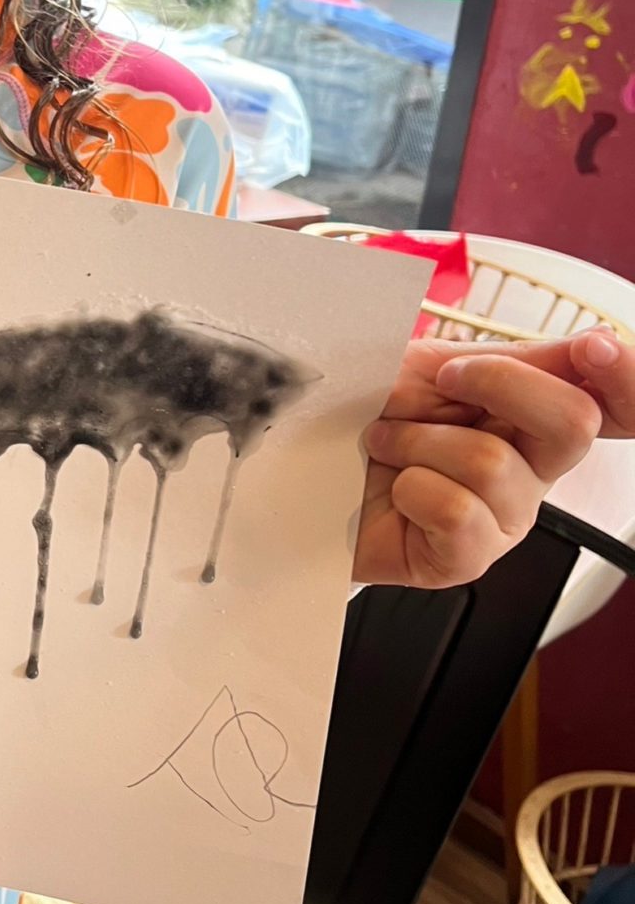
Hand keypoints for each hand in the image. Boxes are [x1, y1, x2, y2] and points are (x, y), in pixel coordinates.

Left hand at [353, 329, 628, 587]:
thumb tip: (592, 344)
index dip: (625, 376)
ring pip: (492, 464)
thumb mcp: (428, 366)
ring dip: (419, 438)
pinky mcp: (464, 559)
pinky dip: (410, 484)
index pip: (616, 403)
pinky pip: (457, 511)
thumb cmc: (361, 415)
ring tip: (386, 442)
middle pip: (573, 424)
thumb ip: (510, 357)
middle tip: (444, 381)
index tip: (595, 348)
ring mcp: (501, 517)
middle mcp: (530, 469)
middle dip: (500, 384)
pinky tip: (393, 486)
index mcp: (532, 415)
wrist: (300, 466)